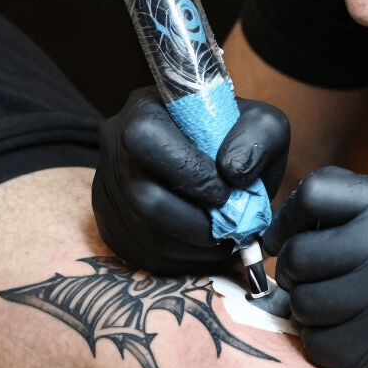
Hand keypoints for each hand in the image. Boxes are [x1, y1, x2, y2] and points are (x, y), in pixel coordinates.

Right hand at [92, 87, 288, 272]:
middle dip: (195, 221)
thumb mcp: (259, 122)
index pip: (146, 137)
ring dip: (193, 245)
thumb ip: (258, 135)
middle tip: (226, 224)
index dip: (189, 172)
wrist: (215, 157)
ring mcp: (108, 188)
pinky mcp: (112, 225)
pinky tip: (206, 247)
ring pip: (143, 233)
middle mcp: (115, 148)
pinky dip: (183, 258)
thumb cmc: (234, 139)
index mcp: (145, 109)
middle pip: (142, 198)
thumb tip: (232, 171)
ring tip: (224, 238)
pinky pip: (142, 253)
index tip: (224, 190)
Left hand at [264, 167, 367, 367]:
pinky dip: (325, 344)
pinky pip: (320, 346)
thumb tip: (274, 228)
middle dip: (295, 271)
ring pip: (303, 304)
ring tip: (339, 309)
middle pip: (300, 253)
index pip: (316, 191)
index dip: (288, 218)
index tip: (282, 238)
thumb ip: (350, 206)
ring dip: (309, 310)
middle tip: (313, 280)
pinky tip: (353, 337)